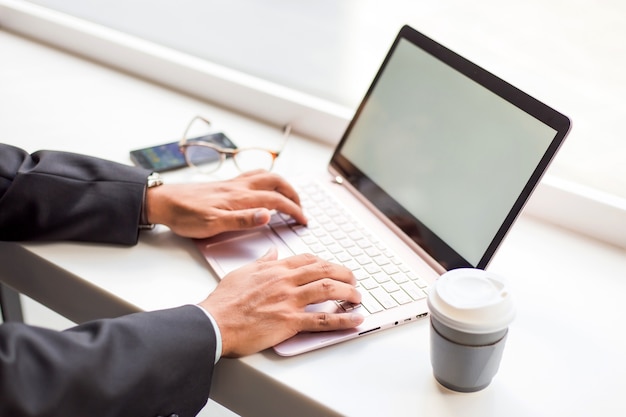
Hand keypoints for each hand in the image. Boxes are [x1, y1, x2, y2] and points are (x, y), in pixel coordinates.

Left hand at [144, 170, 306, 238]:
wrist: (163, 202)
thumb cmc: (185, 215)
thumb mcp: (213, 224)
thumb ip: (241, 220)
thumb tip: (267, 215)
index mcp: (239, 198)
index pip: (276, 201)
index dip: (294, 210)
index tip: (304, 220)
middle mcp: (239, 186)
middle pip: (276, 182)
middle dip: (294, 194)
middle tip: (302, 208)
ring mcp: (233, 183)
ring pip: (266, 175)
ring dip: (283, 184)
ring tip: (289, 196)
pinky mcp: (226, 183)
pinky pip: (254, 175)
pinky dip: (267, 179)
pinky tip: (264, 186)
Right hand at [198, 248, 363, 356]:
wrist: (214, 322)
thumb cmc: (224, 301)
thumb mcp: (242, 272)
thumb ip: (262, 262)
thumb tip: (272, 253)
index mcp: (275, 268)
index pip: (308, 259)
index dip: (325, 263)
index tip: (333, 268)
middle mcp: (286, 281)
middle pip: (324, 270)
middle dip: (344, 273)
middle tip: (353, 279)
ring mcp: (289, 301)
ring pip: (328, 289)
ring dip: (348, 292)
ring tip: (358, 297)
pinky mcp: (290, 322)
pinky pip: (323, 320)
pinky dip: (343, 319)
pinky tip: (355, 320)